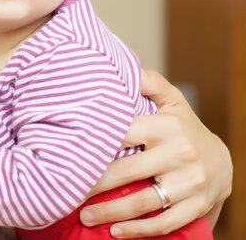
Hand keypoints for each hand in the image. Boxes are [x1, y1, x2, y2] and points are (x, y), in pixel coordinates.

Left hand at [81, 69, 231, 237]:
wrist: (223, 160)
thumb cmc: (184, 126)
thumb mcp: (171, 100)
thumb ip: (150, 82)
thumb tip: (127, 69)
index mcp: (166, 126)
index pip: (122, 134)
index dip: (95, 144)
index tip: (69, 151)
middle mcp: (178, 153)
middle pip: (126, 172)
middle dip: (93, 184)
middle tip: (68, 189)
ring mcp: (188, 183)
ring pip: (142, 202)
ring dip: (110, 212)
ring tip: (84, 215)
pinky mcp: (195, 207)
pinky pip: (163, 223)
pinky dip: (137, 230)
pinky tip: (114, 232)